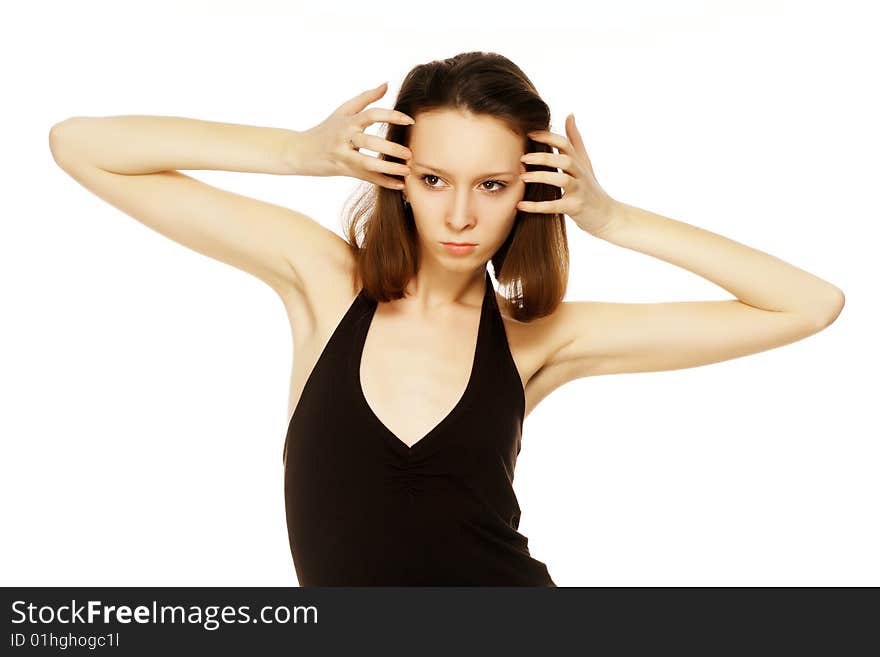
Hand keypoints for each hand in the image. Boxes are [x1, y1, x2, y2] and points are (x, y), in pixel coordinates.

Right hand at [292, 81, 413, 189]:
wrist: (299, 152)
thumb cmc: (325, 130)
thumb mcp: (343, 111)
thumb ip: (366, 98)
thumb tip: (386, 84)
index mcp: (347, 121)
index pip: (372, 115)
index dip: (392, 116)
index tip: (410, 121)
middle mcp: (344, 137)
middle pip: (370, 141)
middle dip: (392, 148)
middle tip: (411, 153)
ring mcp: (343, 155)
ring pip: (368, 163)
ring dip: (389, 168)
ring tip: (407, 170)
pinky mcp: (343, 170)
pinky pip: (366, 178)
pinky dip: (384, 182)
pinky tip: (400, 185)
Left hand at [516, 114, 617, 234]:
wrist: (607, 215)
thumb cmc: (591, 188)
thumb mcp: (585, 162)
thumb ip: (575, 140)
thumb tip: (569, 114)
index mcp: (579, 162)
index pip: (565, 144)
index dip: (548, 137)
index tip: (529, 134)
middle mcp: (581, 174)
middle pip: (565, 159)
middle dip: (543, 157)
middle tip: (522, 158)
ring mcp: (579, 191)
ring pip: (562, 180)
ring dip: (541, 177)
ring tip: (522, 178)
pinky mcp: (575, 208)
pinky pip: (555, 205)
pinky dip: (537, 206)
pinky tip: (520, 205)